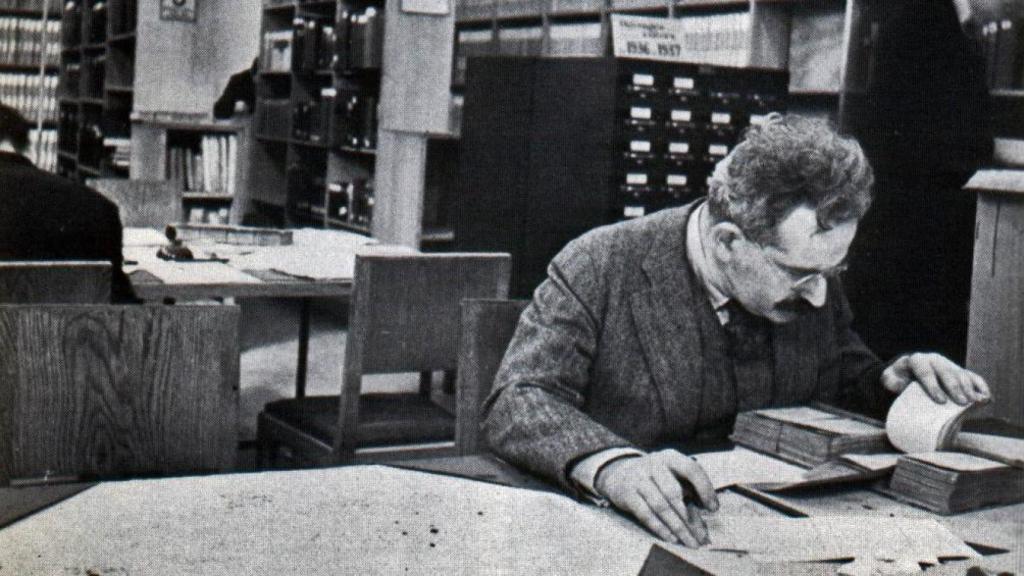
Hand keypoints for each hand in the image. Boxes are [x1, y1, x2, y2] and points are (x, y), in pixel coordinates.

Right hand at [594, 449, 718, 546]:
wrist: (620, 473)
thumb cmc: (656, 479)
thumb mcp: (672, 478)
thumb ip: (689, 498)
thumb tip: (703, 529)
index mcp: (670, 457)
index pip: (691, 469)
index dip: (704, 488)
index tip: (713, 509)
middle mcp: (654, 464)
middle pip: (674, 492)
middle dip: (689, 518)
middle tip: (701, 537)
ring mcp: (638, 478)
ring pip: (660, 506)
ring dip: (677, 527)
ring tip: (689, 542)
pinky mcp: (627, 494)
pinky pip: (645, 514)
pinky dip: (660, 528)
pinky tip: (671, 538)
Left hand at [881, 352, 989, 405]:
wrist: (904, 374)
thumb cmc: (896, 380)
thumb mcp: (889, 381)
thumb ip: (893, 384)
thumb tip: (901, 389)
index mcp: (916, 360)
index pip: (924, 371)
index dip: (932, 385)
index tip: (940, 400)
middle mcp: (934, 359)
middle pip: (946, 372)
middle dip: (954, 387)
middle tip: (961, 402)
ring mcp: (948, 364)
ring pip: (960, 374)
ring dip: (969, 388)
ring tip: (975, 402)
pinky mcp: (958, 371)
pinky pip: (972, 377)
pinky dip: (980, 386)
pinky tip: (986, 397)